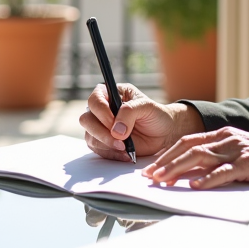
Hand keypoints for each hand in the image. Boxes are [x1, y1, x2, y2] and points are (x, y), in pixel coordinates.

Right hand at [79, 83, 202, 160]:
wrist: (163, 132)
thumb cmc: (155, 114)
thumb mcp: (146, 107)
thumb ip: (130, 112)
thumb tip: (115, 131)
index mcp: (109, 93)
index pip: (94, 100)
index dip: (101, 112)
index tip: (114, 122)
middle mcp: (101, 110)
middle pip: (86, 120)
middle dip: (102, 132)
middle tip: (120, 140)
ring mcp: (100, 127)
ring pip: (90, 136)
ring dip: (107, 145)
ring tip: (126, 148)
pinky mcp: (103, 143)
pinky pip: (98, 150)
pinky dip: (111, 154)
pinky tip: (125, 153)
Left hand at [142, 127, 248, 188]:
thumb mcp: (238, 152)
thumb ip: (217, 158)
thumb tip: (191, 173)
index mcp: (222, 135)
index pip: (187, 141)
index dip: (167, 154)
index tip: (152, 167)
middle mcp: (226, 139)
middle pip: (189, 148)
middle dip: (166, 163)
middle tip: (150, 176)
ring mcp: (237, 150)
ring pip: (201, 158)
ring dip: (178, 170)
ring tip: (164, 181)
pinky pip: (224, 171)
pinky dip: (208, 179)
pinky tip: (196, 186)